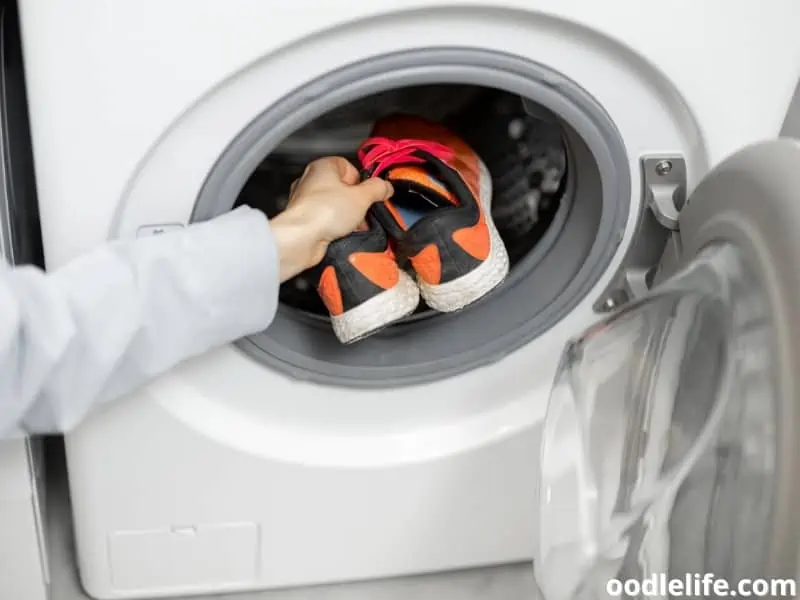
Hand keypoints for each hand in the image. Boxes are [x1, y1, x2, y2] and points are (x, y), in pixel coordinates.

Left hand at [270, 157, 392, 281]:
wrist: (302, 238)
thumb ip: (377, 189)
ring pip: (336, 206)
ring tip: (353, 226)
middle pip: (344, 189)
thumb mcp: (362, 197)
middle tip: (364, 212)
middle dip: (357, 203)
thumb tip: (385, 186)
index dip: (362, 181)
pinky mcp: (306, 220)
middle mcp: (311, 181)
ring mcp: (307, 201)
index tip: (370, 193)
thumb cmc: (322, 212)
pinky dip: (337, 228)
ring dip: (349, 218)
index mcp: (323, 166)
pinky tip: (342, 234)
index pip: (349, 167)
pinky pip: (328, 221)